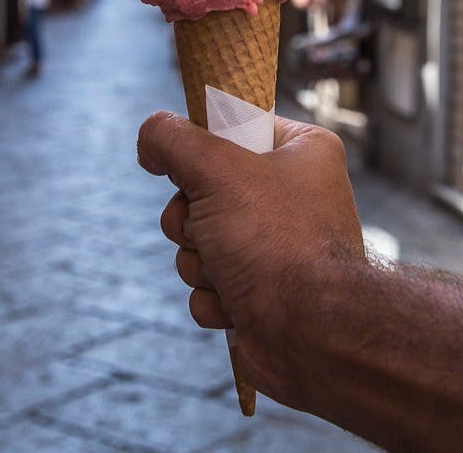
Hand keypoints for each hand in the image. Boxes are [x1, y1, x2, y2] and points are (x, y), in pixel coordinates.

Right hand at [136, 112, 365, 408]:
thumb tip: (150, 140)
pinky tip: (236, 303)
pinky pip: (209, 283)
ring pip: (200, 239)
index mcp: (301, 152)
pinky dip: (212, 295)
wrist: (311, 335)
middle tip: (208, 227)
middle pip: (203, 189)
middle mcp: (293, 195)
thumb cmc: (275, 242)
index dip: (205, 148)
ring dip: (198, 260)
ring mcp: (276, 246)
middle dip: (191, 219)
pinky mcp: (261, 292)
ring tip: (227, 272)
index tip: (193, 163)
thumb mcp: (215, 169)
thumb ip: (172, 138)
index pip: (235, 126)